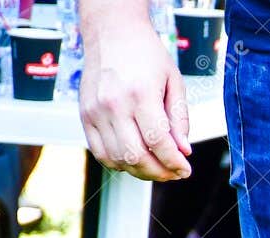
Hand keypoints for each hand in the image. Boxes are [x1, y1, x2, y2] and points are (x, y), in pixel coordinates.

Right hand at [79, 12, 190, 180]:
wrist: (112, 32)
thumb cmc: (145, 54)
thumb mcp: (174, 81)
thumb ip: (180, 118)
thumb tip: (183, 150)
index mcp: (140, 94)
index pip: (158, 142)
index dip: (174, 163)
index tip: (185, 169)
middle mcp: (114, 104)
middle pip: (135, 156)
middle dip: (159, 172)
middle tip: (173, 172)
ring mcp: (95, 111)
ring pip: (117, 159)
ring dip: (140, 171)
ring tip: (156, 166)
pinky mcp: (84, 115)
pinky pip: (99, 152)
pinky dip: (118, 163)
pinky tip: (133, 160)